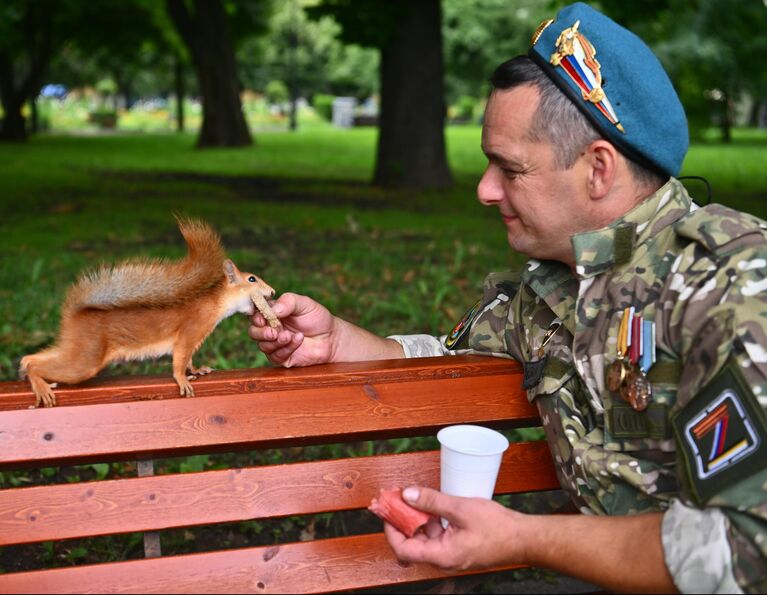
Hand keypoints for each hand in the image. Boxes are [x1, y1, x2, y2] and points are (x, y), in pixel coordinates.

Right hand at [248, 292, 336, 366]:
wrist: (331, 337)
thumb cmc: (317, 318)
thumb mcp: (305, 303)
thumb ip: (289, 302)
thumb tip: (273, 310)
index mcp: (272, 313)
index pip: (255, 313)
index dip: (256, 316)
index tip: (263, 318)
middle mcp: (270, 328)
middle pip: (253, 332)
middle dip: (261, 332)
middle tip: (273, 332)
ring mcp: (275, 344)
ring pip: (263, 345)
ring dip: (275, 341)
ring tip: (289, 336)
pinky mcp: (282, 357)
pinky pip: (276, 356)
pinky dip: (287, 348)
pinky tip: (298, 340)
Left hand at [382, 487, 524, 570]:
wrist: (524, 538)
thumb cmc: (498, 528)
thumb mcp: (461, 509)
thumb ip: (432, 502)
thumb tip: (407, 494)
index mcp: (442, 555)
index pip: (404, 549)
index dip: (391, 530)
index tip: (388, 510)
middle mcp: (444, 558)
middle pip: (412, 542)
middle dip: (401, 520)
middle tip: (396, 498)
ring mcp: (451, 553)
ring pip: (424, 537)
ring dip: (415, 518)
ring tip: (410, 497)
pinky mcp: (458, 546)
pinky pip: (437, 534)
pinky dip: (430, 520)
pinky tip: (430, 504)